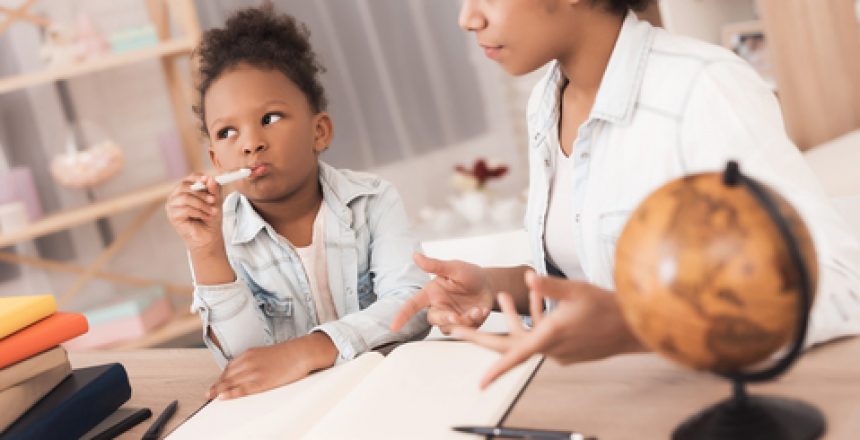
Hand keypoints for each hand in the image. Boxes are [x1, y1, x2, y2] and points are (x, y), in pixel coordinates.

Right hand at [165, 174, 222, 251]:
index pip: (189, 178)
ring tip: (211, 212)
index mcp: (186, 189)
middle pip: (185, 186)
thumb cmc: (210, 218)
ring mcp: (172, 205)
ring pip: (185, 198)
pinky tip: (204, 217)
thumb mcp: (216, 201)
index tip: (208, 180)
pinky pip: (185, 209)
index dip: (198, 177)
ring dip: (202, 205)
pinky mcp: (173, 216)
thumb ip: (214, 190)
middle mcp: (176, 195)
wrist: (208, 236)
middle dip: (201, 193)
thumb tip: (210, 179)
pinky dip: (198, 213)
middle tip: (213, 200)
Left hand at [206, 333, 336, 399]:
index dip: (221, 377)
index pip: (229, 367)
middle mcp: (249, 361)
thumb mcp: (266, 353)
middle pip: (227, 375)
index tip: (216, 383)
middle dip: (217, 384)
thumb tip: (247, 370)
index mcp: (250, 353)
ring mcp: (255, 371)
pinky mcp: (262, 381)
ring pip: (231, 382)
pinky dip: (230, 393)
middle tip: (208, 393)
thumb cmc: (287, 354)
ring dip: (219, 390)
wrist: (301, 352)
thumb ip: (254, 360)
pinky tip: (222, 397)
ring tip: (211, 397)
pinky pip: (242, 389)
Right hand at [390, 253, 493, 333]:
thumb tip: (415, 255)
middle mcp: (439, 306)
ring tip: (477, 311)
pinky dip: (475, 321)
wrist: (489, 284)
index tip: (393, 327)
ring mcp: (451, 317)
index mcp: (432, 293)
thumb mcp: (454, 268)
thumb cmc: (469, 274)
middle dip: (444, 319)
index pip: (413, 305)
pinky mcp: (464, 325)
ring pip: (449, 327)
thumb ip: (435, 265)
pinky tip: (482, 310)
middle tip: (455, 316)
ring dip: (462, 321)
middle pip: (433, 319)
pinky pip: (465, 329)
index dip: (402, 316)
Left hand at [452, 272, 644, 387]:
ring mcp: (559, 352)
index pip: (517, 355)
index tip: (481, 384)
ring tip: (502, 297)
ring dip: (513, 319)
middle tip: (454, 330)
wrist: (636, 327)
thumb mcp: (578, 290)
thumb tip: (529, 278)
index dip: (497, 370)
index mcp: (551, 337)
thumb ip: (551, 286)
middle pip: (509, 347)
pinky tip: (534, 301)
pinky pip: (541, 337)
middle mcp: (551, 349)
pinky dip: (533, 322)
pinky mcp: (566, 350)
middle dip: (481, 337)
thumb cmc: (609, 307)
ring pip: (527, 338)